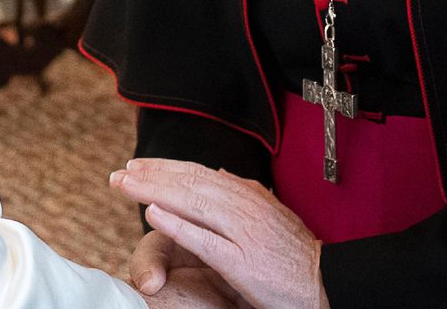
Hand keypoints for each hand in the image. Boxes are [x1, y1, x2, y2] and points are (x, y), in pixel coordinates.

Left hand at [110, 160, 327, 308]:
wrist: (327, 280)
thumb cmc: (295, 254)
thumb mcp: (270, 214)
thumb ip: (244, 194)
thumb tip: (221, 174)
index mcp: (248, 196)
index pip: (198, 174)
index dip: (165, 168)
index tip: (137, 165)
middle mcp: (244, 208)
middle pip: (189, 184)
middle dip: (151, 176)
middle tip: (119, 174)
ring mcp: (243, 233)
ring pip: (192, 203)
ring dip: (155, 191)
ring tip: (127, 185)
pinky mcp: (243, 261)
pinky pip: (205, 240)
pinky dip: (178, 225)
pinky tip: (154, 215)